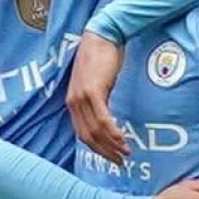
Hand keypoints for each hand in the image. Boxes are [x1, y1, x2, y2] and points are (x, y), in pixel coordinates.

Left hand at [67, 32, 126, 163]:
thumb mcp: (96, 83)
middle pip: (88, 137)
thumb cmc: (102, 57)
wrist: (102, 36)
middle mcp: (74, 102)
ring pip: (95, 131)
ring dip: (112, 145)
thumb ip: (98, 100)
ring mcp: (82, 98)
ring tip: (125, 152)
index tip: (111, 157)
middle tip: (120, 161)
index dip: (97, 149)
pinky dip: (113, 132)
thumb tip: (108, 117)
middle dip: (105, 152)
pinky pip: (103, 119)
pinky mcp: (93, 91)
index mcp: (73, 102)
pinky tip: (122, 138)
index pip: (82, 134)